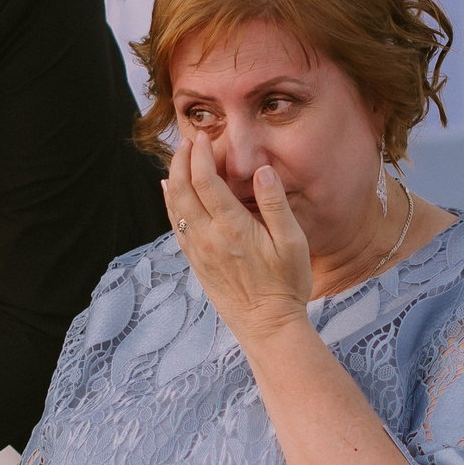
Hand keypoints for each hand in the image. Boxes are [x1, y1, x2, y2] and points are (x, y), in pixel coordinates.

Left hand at [162, 131, 311, 345]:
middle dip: (182, 160)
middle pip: (182, 189)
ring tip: (179, 156)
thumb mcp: (293, 242)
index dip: (201, 155)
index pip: (205, 181)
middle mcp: (208, 238)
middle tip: (189, 140)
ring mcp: (198, 251)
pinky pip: (175, 225)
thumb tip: (262, 170)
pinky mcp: (195, 262)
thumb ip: (276, 204)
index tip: (205, 138)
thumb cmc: (286, 284)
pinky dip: (170, 201)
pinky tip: (170, 189)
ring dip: (173, 177)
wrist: (267, 326)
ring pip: (174, 206)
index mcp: (232, 228)